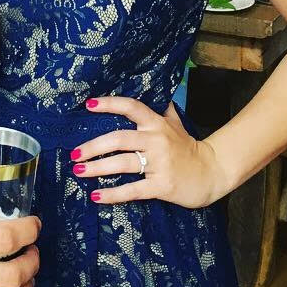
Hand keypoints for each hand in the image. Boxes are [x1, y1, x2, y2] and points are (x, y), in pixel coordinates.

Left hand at [74, 97, 230, 209]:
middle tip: (74, 154)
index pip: (131, 107)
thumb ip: (162, 109)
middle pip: (119, 138)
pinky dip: (113, 194)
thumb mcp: (175, 124)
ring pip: (122, 163)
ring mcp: (159, 163)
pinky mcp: (162, 185)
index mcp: (156, 123)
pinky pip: (133, 189)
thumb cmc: (188, 148)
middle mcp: (156, 139)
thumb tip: (155, 90)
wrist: (212, 172)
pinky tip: (96, 195)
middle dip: (93, 146)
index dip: (109, 104)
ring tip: (79, 172)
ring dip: (97, 167)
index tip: (88, 105)